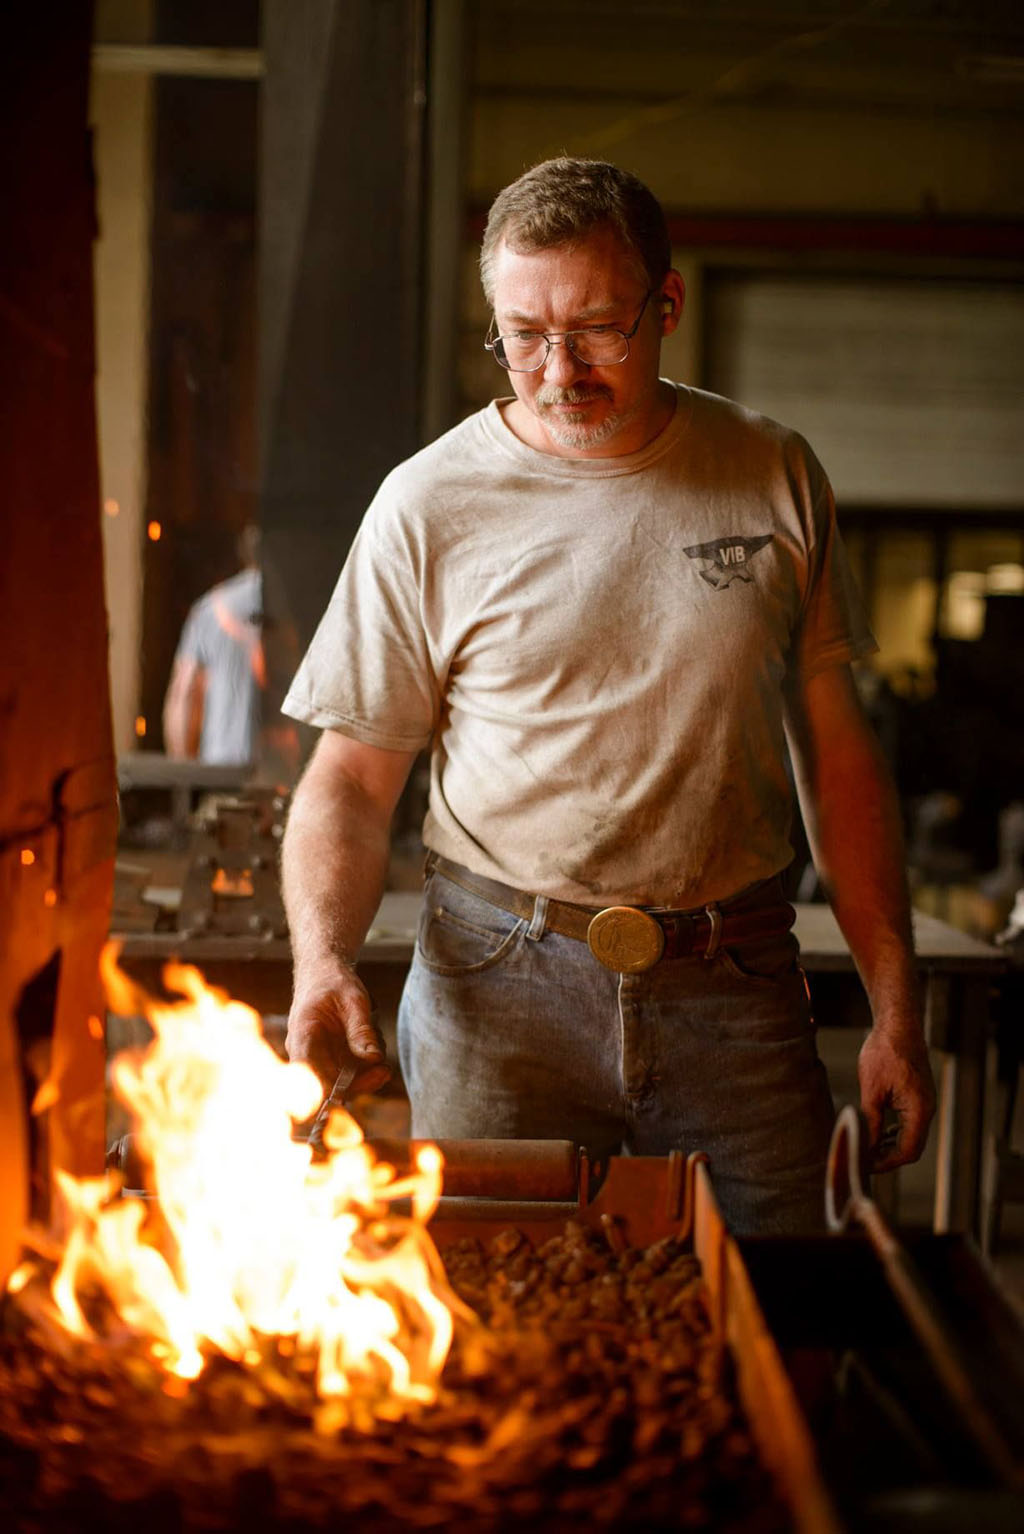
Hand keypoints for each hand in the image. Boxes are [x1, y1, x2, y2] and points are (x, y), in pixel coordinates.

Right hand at [286, 959, 390, 1100]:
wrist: (323, 972)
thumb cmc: (333, 982)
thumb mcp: (353, 1001)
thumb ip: (361, 1030)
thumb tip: (374, 1059)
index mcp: (302, 1035)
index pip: (308, 1074)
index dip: (328, 1089)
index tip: (355, 1088)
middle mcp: (306, 1053)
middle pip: (328, 1085)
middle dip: (360, 1082)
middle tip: (385, 1071)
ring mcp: (318, 1057)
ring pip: (342, 1081)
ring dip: (367, 1071)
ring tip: (378, 1041)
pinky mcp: (332, 1057)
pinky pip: (350, 1072)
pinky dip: (366, 1065)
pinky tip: (375, 1045)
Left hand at [858, 1023, 935, 1172]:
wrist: (898, 1024)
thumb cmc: (885, 1051)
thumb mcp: (871, 1089)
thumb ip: (870, 1121)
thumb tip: (866, 1146)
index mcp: (919, 1109)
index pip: (908, 1151)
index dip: (887, 1163)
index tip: (867, 1166)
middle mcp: (926, 1109)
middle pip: (912, 1147)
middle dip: (888, 1156)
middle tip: (865, 1160)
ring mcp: (924, 1102)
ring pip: (911, 1135)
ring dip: (891, 1145)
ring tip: (868, 1148)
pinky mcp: (918, 1095)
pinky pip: (910, 1122)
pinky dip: (895, 1131)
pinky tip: (878, 1130)